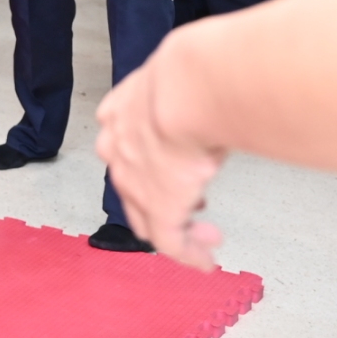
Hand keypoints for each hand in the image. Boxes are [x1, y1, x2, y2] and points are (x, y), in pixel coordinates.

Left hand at [95, 53, 226, 269]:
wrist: (185, 91)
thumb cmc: (192, 75)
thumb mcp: (181, 78)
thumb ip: (189, 91)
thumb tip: (219, 86)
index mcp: (120, 114)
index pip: (125, 145)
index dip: (148, 161)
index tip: (174, 167)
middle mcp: (117, 149)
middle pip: (131, 185)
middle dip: (162, 198)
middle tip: (194, 207)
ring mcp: (133, 181)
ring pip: (148, 216)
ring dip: (179, 228)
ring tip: (208, 235)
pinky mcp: (158, 207)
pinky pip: (169, 241)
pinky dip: (188, 253)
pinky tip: (206, 262)